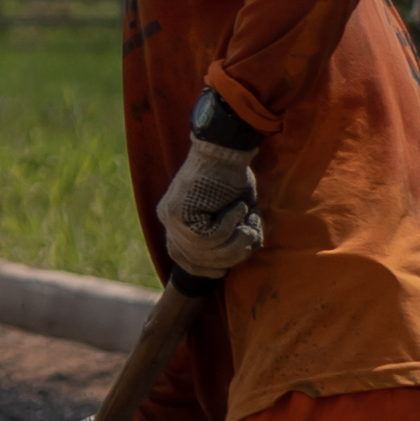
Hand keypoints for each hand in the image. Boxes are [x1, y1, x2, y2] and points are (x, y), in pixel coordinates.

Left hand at [151, 128, 266, 278]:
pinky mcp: (179, 214)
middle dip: (229, 257)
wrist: (225, 148)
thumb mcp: (235, 212)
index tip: (223, 272)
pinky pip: (209, 239)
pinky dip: (230, 226)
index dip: (204, 269)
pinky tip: (238, 208)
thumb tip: (249, 250)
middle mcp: (168, 219)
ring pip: (205, 253)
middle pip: (194, 261)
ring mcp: (171, 217)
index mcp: (177, 218)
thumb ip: (235, 233)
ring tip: (248, 220)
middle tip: (250, 237)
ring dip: (235, 241)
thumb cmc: (232, 175)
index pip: (181, 257)